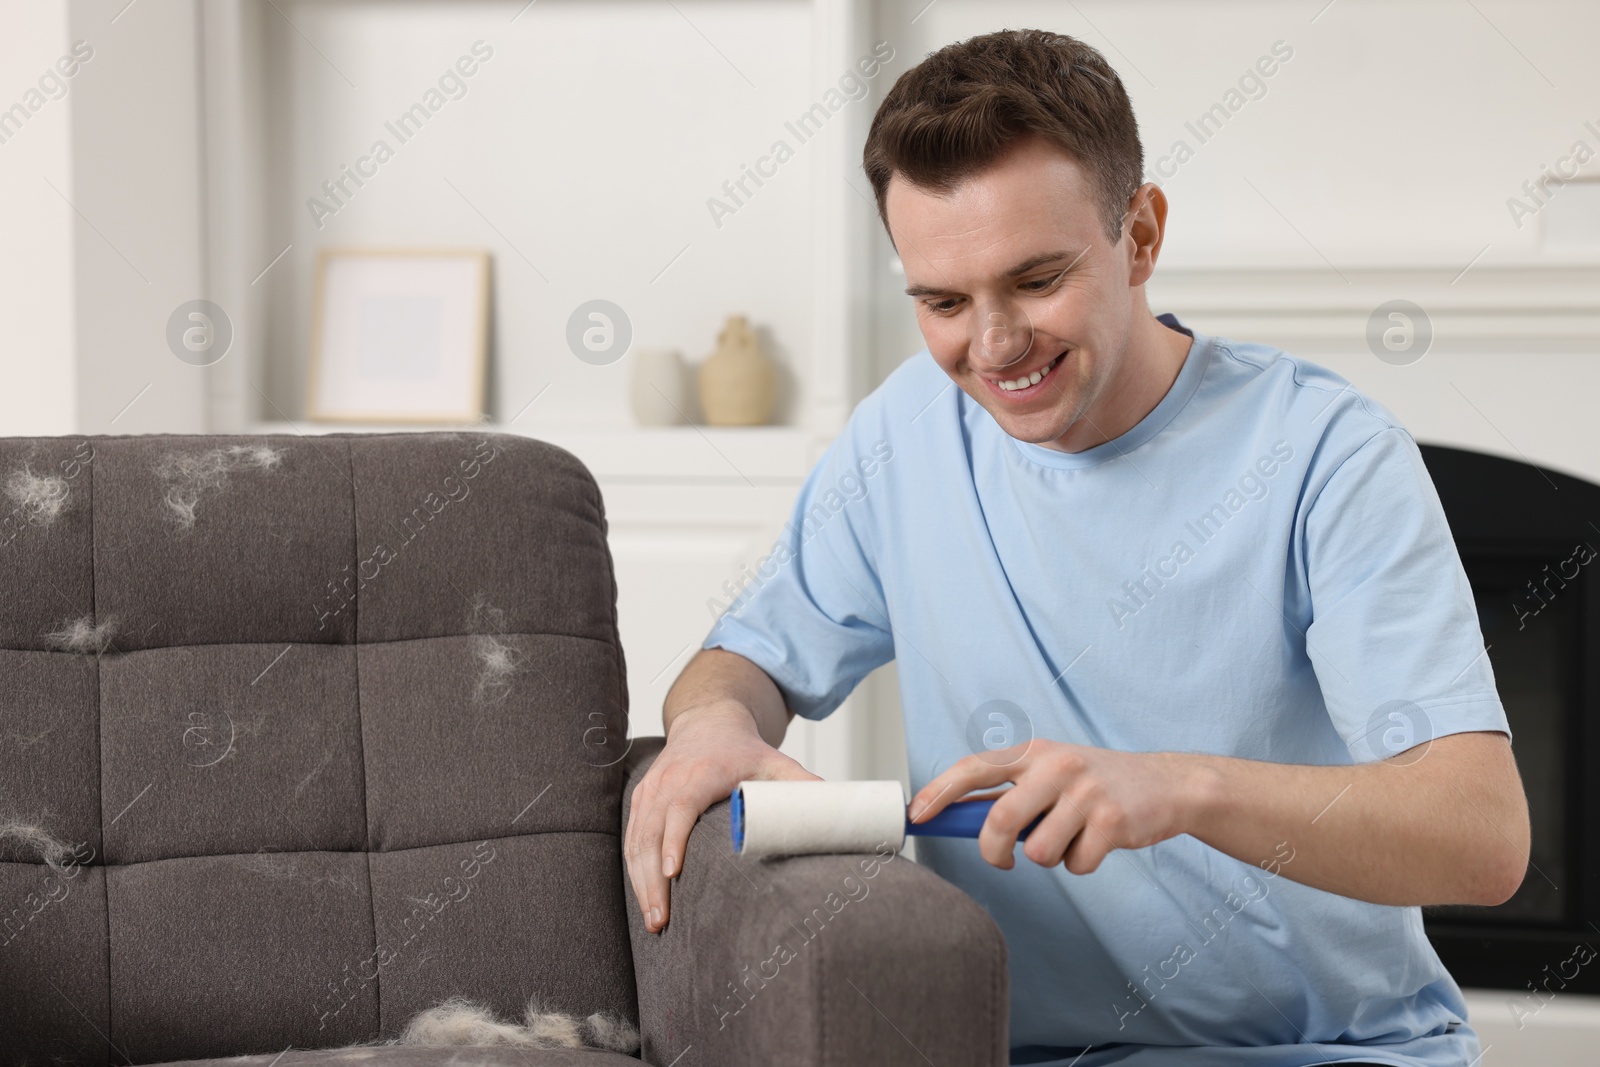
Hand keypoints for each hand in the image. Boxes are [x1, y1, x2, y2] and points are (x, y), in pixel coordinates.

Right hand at [623, 700, 818, 931]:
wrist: (708, 722)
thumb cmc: (743, 748)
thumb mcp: (776, 761)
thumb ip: (802, 786)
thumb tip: (835, 811)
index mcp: (699, 773)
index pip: (680, 807)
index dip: (673, 839)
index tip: (673, 872)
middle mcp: (668, 781)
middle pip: (650, 833)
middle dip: (652, 880)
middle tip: (661, 921)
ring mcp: (650, 791)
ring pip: (636, 841)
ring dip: (641, 883)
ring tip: (654, 922)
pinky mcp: (641, 801)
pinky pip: (631, 838)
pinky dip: (634, 871)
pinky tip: (645, 899)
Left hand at [908, 740, 1204, 873]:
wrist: (1167, 785)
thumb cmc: (1094, 784)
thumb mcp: (1050, 773)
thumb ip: (1007, 791)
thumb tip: (949, 813)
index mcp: (1034, 752)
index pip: (975, 768)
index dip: (940, 792)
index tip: (916, 815)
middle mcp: (1057, 765)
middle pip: (1000, 821)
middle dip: (993, 851)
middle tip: (1001, 860)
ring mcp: (1086, 792)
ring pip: (1038, 852)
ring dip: (1049, 858)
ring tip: (1069, 838)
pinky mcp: (1113, 821)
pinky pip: (1075, 864)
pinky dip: (1081, 864)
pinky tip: (1098, 842)